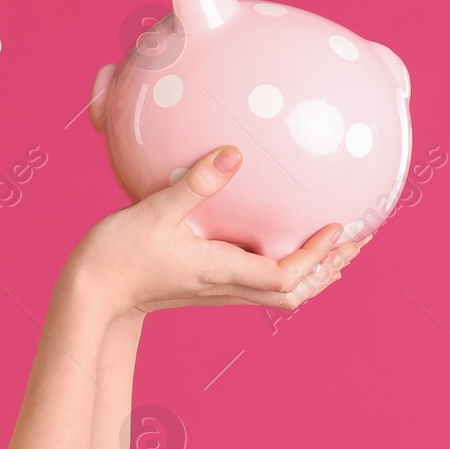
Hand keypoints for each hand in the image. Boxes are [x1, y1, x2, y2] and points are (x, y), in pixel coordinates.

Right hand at [68, 144, 369, 319]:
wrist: (92, 296)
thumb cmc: (117, 256)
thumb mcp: (153, 212)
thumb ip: (196, 183)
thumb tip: (234, 152)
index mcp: (220, 270)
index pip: (284, 275)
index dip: (316, 256)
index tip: (338, 228)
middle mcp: (226, 285)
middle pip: (293, 293)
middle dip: (329, 269)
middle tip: (358, 241)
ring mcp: (217, 290)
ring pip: (279, 292)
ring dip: (312, 273)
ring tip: (335, 247)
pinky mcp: (206, 286)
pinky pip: (258, 282)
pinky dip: (284, 268)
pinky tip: (279, 241)